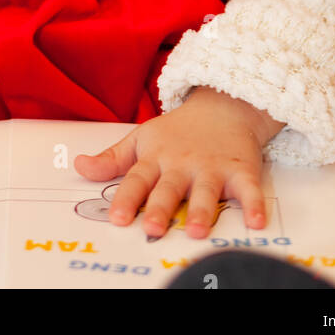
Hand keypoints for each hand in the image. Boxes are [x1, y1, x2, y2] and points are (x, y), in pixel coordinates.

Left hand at [74, 87, 281, 240]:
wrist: (223, 105)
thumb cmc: (177, 131)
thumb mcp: (141, 140)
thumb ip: (111, 159)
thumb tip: (78, 166)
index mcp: (156, 158)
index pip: (137, 179)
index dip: (126, 199)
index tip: (117, 219)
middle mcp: (183, 164)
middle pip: (169, 188)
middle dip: (161, 209)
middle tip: (152, 229)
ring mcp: (212, 167)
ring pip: (206, 191)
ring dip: (201, 210)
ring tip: (195, 230)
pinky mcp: (241, 170)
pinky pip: (249, 189)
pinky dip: (254, 205)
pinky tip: (256, 223)